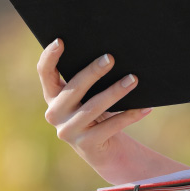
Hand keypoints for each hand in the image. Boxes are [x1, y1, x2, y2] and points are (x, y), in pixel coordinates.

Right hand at [37, 39, 151, 165]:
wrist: (103, 150)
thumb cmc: (95, 112)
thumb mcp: (85, 96)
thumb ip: (86, 79)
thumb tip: (109, 54)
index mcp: (52, 96)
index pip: (45, 73)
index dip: (49, 56)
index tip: (60, 40)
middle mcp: (54, 113)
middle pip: (74, 88)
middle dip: (93, 72)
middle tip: (110, 58)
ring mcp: (69, 131)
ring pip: (94, 107)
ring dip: (115, 92)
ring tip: (133, 79)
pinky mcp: (86, 145)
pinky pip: (111, 126)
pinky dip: (130, 115)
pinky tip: (144, 107)